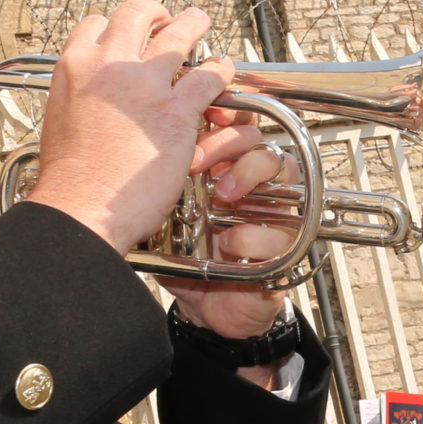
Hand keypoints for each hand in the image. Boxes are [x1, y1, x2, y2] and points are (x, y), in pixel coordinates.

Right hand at [23, 0, 230, 253]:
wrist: (81, 207)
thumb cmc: (69, 178)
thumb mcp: (59, 120)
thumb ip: (78, 98)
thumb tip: (89, 98)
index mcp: (75, 67)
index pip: (96, 25)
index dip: (114, 26)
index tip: (126, 33)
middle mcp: (109, 65)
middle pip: (137, 14)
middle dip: (156, 12)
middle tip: (167, 19)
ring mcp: (146, 85)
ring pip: (178, 36)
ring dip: (193, 25)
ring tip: (200, 22)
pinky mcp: (177, 111)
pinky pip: (209, 76)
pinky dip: (219, 70)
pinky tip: (222, 72)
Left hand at [162, 132, 291, 343]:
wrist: (204, 310)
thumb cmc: (190, 260)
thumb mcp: (169, 217)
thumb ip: (161, 183)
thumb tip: (138, 143)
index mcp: (231, 173)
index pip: (242, 127)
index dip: (229, 114)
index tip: (206, 113)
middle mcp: (256, 189)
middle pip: (263, 141)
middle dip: (229, 143)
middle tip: (195, 161)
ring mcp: (273, 215)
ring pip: (282, 172)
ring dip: (248, 175)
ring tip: (221, 195)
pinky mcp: (283, 250)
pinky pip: (278, 230)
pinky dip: (249, 234)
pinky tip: (227, 244)